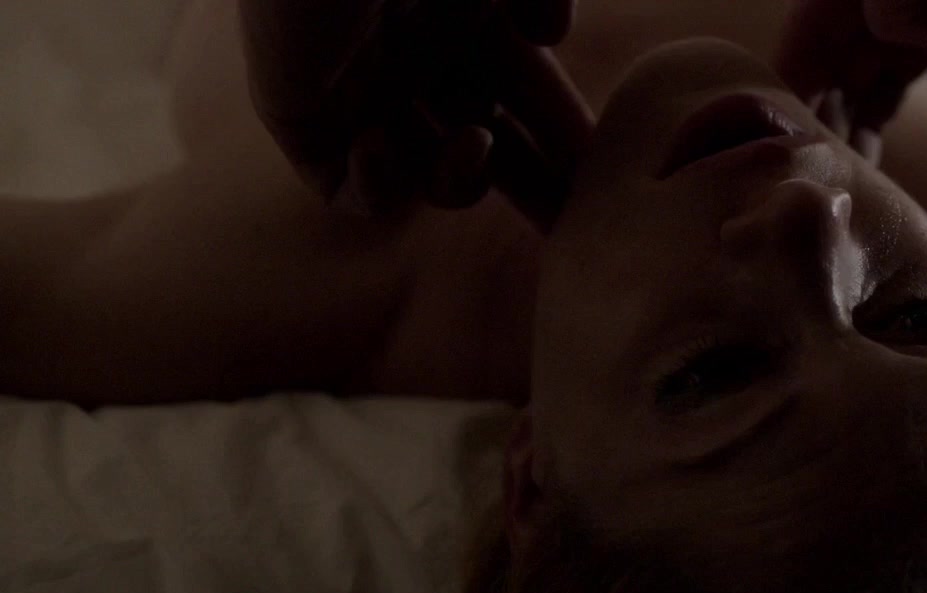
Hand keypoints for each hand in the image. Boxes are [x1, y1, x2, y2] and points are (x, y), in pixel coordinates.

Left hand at [239, 0, 593, 227]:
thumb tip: (549, 36)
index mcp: (462, 12)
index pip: (525, 89)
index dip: (565, 130)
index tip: (611, 171)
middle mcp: (413, 52)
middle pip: (485, 141)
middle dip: (532, 182)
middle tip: (574, 219)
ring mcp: (356, 88)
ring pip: (423, 177)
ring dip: (460, 180)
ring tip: (473, 140)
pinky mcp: (296, 112)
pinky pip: (347, 191)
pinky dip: (377, 186)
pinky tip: (380, 140)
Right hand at [775, 0, 926, 162]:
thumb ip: (895, 9)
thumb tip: (898, 53)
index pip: (808, 38)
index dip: (788, 88)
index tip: (776, 146)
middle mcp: (901, 1)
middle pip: (847, 67)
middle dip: (832, 118)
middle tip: (822, 175)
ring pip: (896, 81)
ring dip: (880, 122)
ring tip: (872, 167)